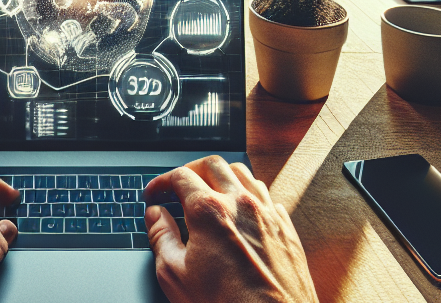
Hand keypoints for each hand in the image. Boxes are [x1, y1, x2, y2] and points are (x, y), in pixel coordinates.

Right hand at [144, 156, 318, 302]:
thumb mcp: (175, 275)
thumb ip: (161, 237)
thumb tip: (155, 215)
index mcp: (209, 210)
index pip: (180, 176)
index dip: (162, 182)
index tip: (155, 194)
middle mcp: (241, 203)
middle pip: (213, 164)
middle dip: (192, 170)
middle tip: (180, 186)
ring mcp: (267, 213)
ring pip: (243, 173)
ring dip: (222, 176)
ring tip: (210, 191)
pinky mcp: (285, 227)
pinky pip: (266, 196)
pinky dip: (249, 194)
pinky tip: (241, 212)